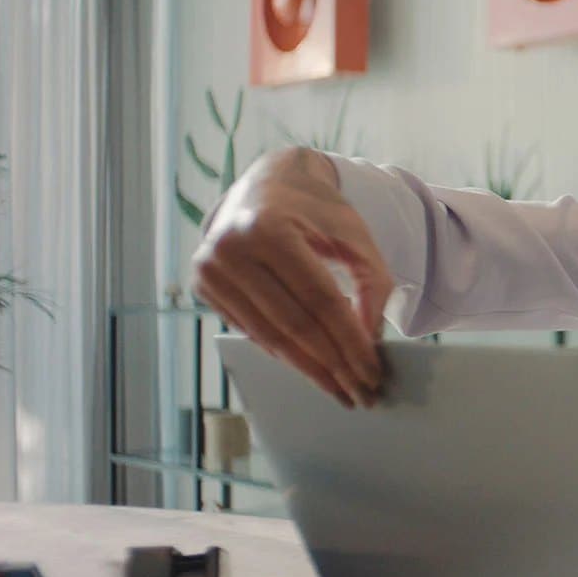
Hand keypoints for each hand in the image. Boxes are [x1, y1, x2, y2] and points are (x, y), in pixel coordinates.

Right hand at [191, 148, 388, 407]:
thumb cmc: (316, 209)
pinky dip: (286, 353)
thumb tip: (368, 341)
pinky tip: (313, 368)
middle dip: (332, 365)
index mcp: (268, 228)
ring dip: (309, 369)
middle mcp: (230, 250)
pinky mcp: (204, 288)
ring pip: (270, 336)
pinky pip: (253, 332)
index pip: (319, 300)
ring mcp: (210, 271)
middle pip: (293, 324)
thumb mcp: (355, 235)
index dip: (349, 341)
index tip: (373, 372)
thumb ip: (372, 284)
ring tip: (341, 389)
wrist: (267, 183)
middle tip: (361, 393)